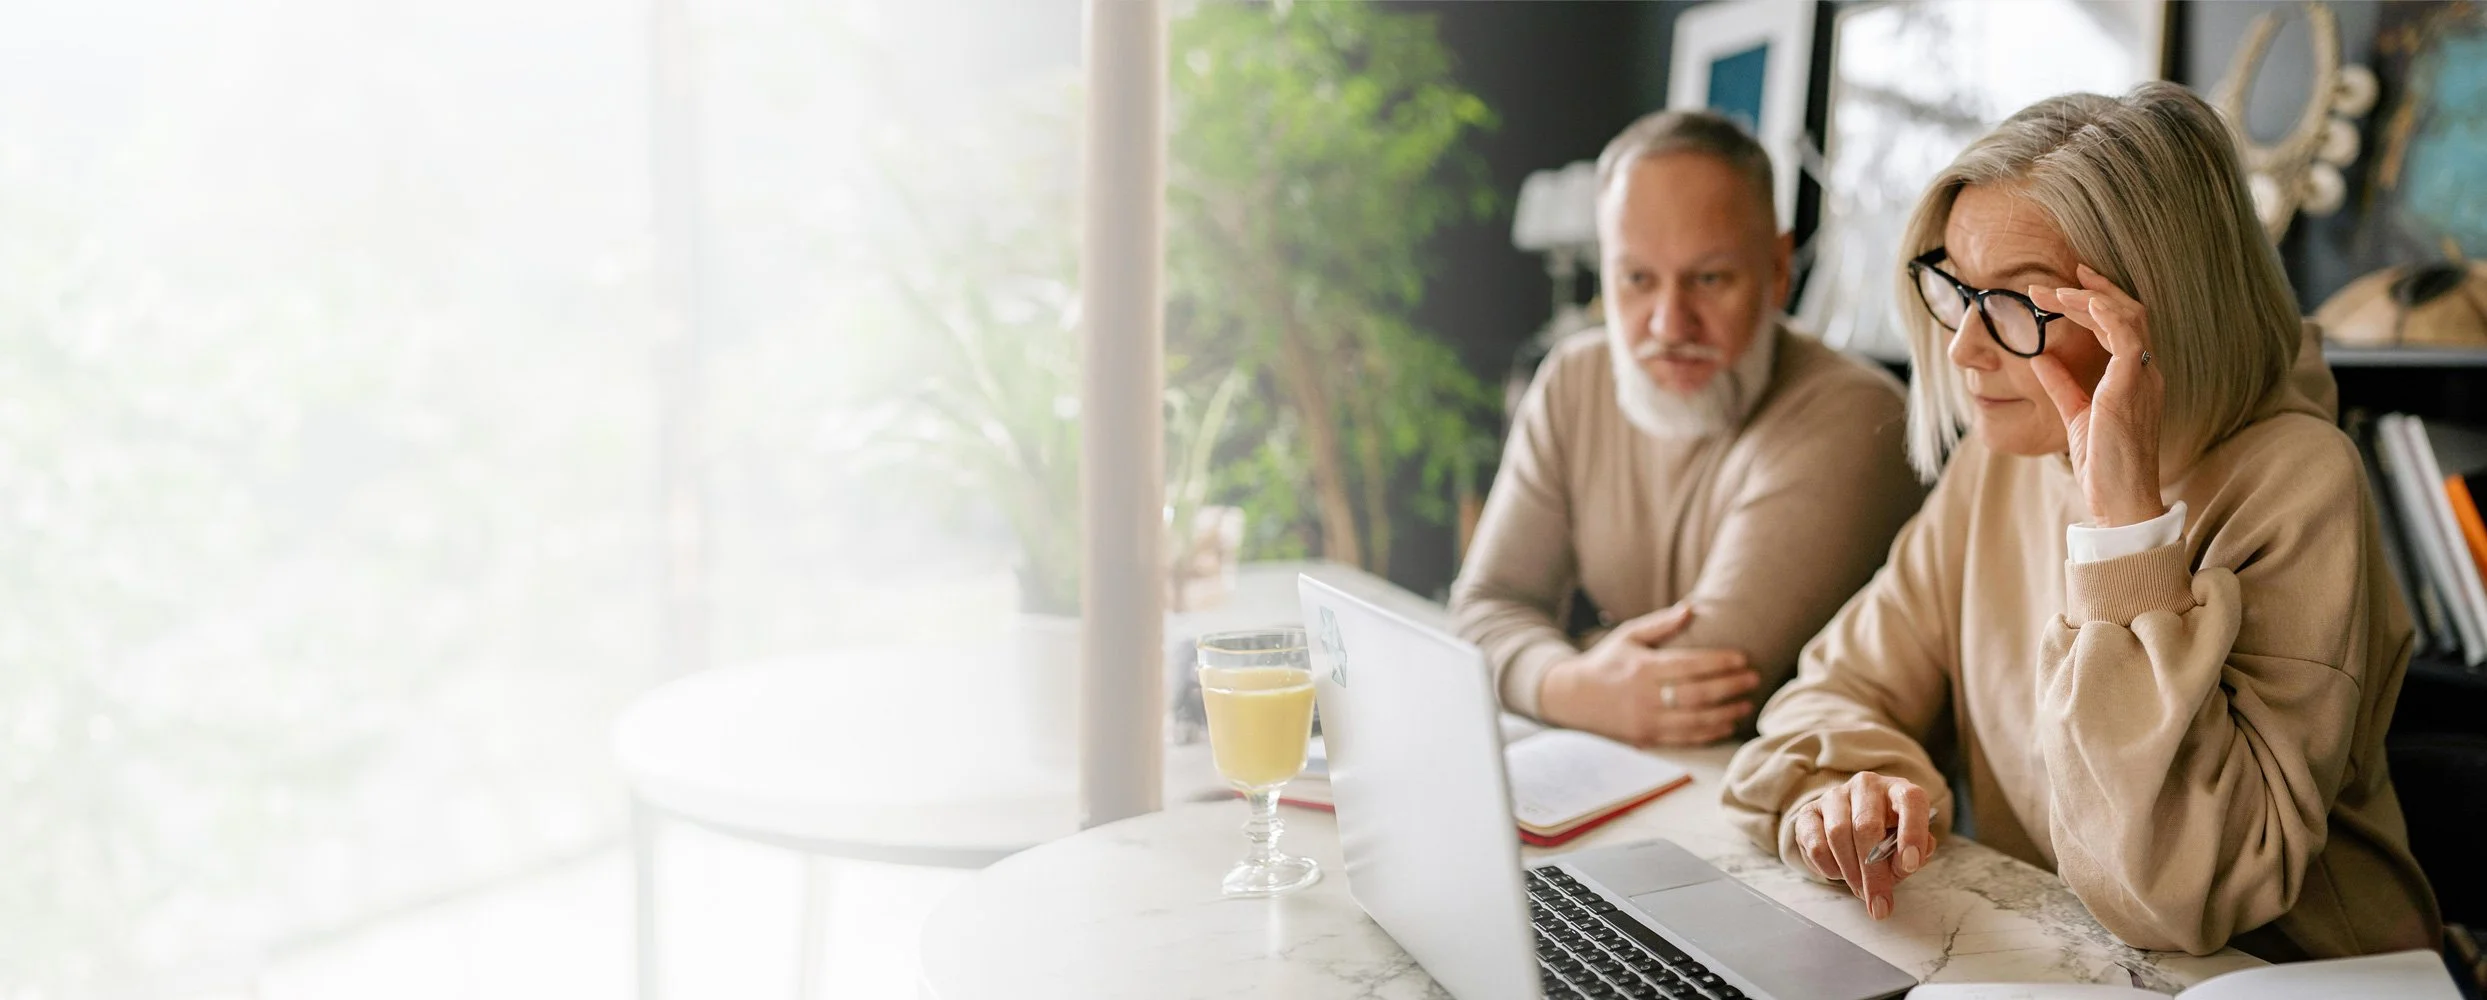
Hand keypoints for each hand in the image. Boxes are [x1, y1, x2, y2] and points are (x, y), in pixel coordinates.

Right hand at [1537, 604, 1759, 746]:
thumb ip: (1660, 624)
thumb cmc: (1606, 661)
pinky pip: (1685, 738)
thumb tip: (1691, 608)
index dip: (1720, 663)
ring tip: (1747, 705)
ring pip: (1696, 721)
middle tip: (1755, 679)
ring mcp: (1647, 720)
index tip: (1743, 658)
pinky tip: (1728, 725)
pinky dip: (1710, 733)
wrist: (1571, 697)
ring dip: (1726, 713)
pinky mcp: (1646, 738)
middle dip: (1731, 687)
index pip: (1690, 665)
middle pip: (1698, 694)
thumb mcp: (1628, 635)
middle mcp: (1646, 696)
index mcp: (1643, 668)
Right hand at [1789, 771, 1936, 920]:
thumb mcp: (1909, 846)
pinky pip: (1815, 844)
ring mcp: (1835, 796)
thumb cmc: (1887, 837)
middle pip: (1867, 826)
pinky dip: (1828, 867)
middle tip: (1878, 902)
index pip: (1910, 801)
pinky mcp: (1809, 811)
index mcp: (1898, 790)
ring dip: (1850, 871)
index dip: (1912, 833)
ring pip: (1838, 834)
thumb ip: (1915, 856)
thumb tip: (1905, 863)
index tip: (1909, 866)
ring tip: (1859, 889)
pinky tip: (1839, 873)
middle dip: (1873, 872)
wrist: (1851, 825)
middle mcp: (1866, 786)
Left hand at [2029, 264, 2166, 528]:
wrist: (2120, 500)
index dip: (2094, 301)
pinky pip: (2127, 339)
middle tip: (2049, 282)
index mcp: (2135, 377)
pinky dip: (2107, 315)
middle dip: (2089, 291)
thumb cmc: (2104, 464)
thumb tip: (2040, 358)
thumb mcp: (2077, 415)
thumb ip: (2062, 384)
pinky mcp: (2132, 387)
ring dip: (2090, 299)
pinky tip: (2083, 302)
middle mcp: (2146, 371)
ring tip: (2054, 291)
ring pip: (2127, 318)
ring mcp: (2143, 377)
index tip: (2064, 287)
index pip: (2120, 325)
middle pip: (2126, 313)